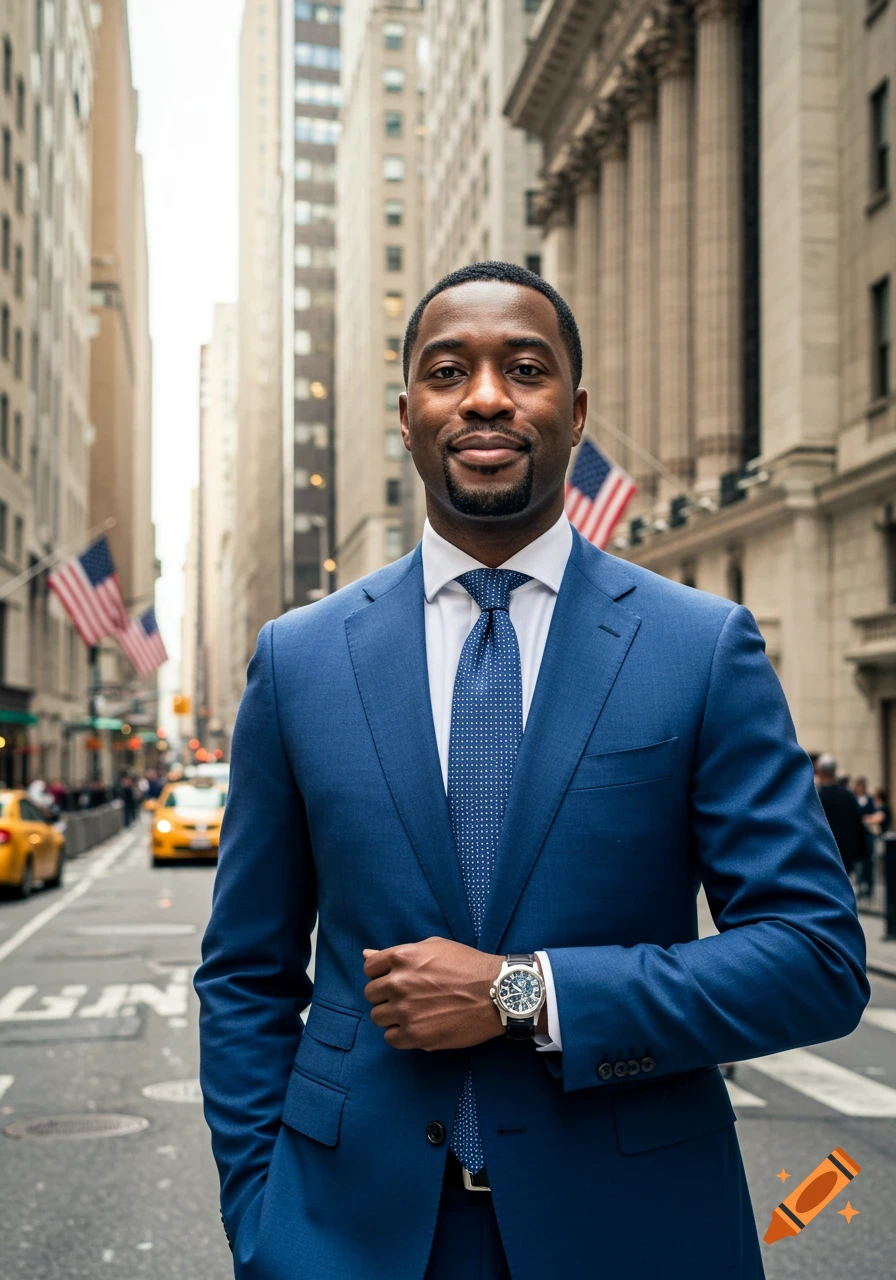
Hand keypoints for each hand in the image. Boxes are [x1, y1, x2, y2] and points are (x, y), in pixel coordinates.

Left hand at [362, 937, 503, 1050]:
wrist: (497, 993)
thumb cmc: (468, 966)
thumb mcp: (433, 947)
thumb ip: (398, 953)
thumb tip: (366, 954)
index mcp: (402, 958)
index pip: (370, 968)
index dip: (381, 974)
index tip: (394, 979)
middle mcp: (399, 983)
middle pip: (371, 994)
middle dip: (385, 995)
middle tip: (408, 997)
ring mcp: (405, 1011)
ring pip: (378, 1017)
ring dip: (391, 1016)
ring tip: (414, 1012)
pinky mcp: (415, 1035)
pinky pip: (390, 1038)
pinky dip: (400, 1035)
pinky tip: (417, 1027)